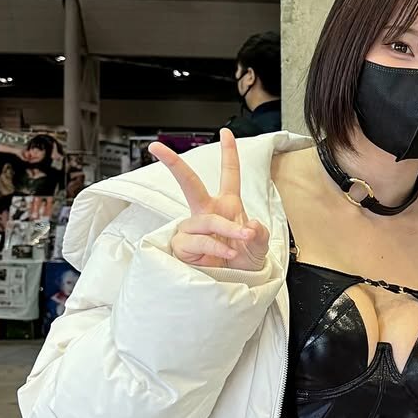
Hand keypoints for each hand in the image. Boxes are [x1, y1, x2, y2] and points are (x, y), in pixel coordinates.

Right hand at [151, 129, 269, 270]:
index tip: (226, 132)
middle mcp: (208, 213)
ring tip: (242, 239)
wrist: (237, 285)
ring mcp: (194, 229)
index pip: (228, 175)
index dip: (229, 153)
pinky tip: (227, 253)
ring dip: (226, 228)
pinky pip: (198, 241)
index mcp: (227, 206)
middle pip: (189, 184)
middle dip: (174, 164)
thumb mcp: (259, 247)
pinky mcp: (184, 246)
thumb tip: (250, 225)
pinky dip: (215, 246)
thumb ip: (259, 234)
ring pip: (206, 220)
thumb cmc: (245, 262)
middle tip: (157, 148)